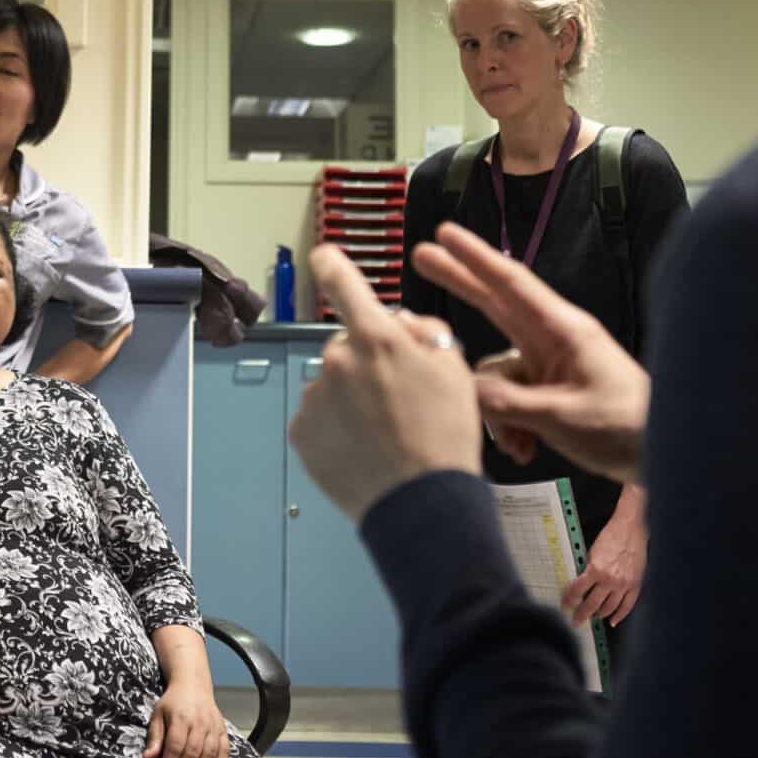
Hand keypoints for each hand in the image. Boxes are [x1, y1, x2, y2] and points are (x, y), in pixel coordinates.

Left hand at [143, 683, 231, 757]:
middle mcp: (199, 723)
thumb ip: (155, 736)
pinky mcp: (222, 729)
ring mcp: (213, 726)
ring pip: (208, 754)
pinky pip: (224, 749)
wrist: (194, 684)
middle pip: (192, 754)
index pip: (174, 747)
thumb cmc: (173, 701)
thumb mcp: (158, 713)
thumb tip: (148, 757)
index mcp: (181, 718)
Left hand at [288, 246, 483, 521]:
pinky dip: (335, 427)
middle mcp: (337, 360)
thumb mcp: (456, 369)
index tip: (323, 256)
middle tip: (396, 398)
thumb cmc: (446, 434)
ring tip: (382, 431)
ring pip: (331, 385)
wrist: (422, 502)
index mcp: (376, 337)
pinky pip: (318, 417)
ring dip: (350, 397)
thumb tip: (399, 320)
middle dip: (365, 362)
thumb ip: (424, 331)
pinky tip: (362, 447)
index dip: (332, 265)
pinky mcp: (302, 432)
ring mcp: (315, 397)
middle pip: (345, 347)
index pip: (344, 283)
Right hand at [411, 223, 651, 484]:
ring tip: (517, 448)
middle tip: (421, 255)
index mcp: (563, 331)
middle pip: (495, 304)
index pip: (511, 285)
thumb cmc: (627, 428)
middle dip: (460, 283)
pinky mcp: (548, 391)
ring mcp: (549, 366)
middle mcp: (552, 341)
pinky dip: (509, 425)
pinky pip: (508, 398)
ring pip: (495, 373)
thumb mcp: (563, 417)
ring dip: (493, 410)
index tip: (444, 233)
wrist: (666, 454)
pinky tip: (526, 451)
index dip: (474, 258)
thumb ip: (508, 402)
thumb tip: (463, 389)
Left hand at [564, 510, 646, 626]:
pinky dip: (620, 615)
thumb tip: (581, 583)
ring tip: (593, 617)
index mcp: (595, 570)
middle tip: (576, 621)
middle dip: (582, 614)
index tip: (565, 606)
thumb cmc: (612, 536)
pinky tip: (613, 620)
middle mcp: (610, 580)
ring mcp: (623, 584)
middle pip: (592, 604)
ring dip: (599, 614)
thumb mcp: (592, 552)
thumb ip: (588, 569)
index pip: (577, 591)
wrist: (631, 529)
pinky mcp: (635, 584)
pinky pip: (627, 605)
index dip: (569, 600)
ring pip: (609, 608)